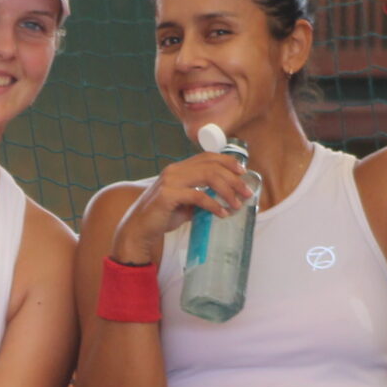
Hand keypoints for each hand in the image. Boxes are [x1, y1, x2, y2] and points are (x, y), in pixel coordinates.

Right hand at [114, 151, 255, 256]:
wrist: (139, 229)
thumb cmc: (161, 216)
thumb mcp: (185, 203)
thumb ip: (201, 197)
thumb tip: (225, 200)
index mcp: (179, 168)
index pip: (207, 157)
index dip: (228, 161)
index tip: (243, 172)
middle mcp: (174, 170)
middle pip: (211, 166)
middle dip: (233, 178)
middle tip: (247, 192)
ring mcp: (170, 181)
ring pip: (208, 177)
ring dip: (227, 191)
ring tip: (237, 204)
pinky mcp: (168, 195)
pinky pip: (198, 196)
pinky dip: (214, 205)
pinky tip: (222, 213)